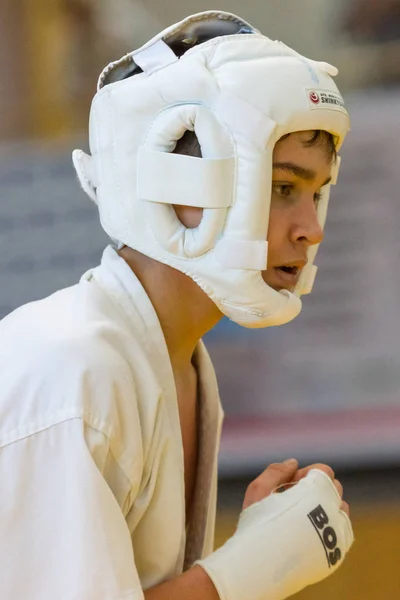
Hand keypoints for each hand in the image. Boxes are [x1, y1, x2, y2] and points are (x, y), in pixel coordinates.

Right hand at [197, 462, 353, 599]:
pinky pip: (342, 533)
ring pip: (342, 511)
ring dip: (328, 509)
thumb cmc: (256, 524)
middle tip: (294, 503)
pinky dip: (330, 530)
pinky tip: (309, 536)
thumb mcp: (259, 489)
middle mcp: (332, 509)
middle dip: (318, 490)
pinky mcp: (337, 553)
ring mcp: (337, 533)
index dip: (305, 475)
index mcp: (315, 490)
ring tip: (303, 520)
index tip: (289, 487)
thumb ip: (277, 471)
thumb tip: (294, 463)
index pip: (324, 470)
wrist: (260, 567)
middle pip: (335, 488)